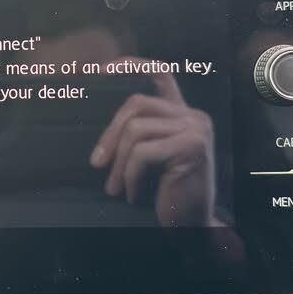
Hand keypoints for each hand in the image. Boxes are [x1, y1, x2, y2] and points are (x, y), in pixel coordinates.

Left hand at [90, 61, 215, 226]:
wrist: (192, 228)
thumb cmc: (166, 195)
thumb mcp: (149, 158)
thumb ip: (137, 133)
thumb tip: (99, 124)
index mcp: (182, 115)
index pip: (160, 73)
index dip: (132, 65)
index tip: (102, 69)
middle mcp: (193, 116)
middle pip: (136, 104)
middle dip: (110, 134)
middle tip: (97, 164)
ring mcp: (195, 129)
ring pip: (136, 130)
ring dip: (119, 164)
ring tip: (116, 187)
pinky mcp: (192, 147)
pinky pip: (143, 153)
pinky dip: (131, 176)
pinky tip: (134, 195)